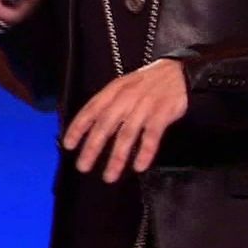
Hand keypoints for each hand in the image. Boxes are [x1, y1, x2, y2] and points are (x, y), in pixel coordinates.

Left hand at [62, 59, 188, 180]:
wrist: (178, 72)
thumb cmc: (148, 83)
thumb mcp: (124, 87)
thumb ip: (108, 105)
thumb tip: (90, 128)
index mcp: (114, 91)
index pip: (91, 109)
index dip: (78, 127)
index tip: (69, 145)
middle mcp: (126, 98)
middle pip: (105, 125)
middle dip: (92, 147)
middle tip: (83, 166)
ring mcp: (145, 106)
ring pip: (127, 134)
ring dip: (117, 157)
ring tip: (109, 175)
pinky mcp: (163, 113)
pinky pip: (152, 136)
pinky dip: (145, 152)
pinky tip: (139, 166)